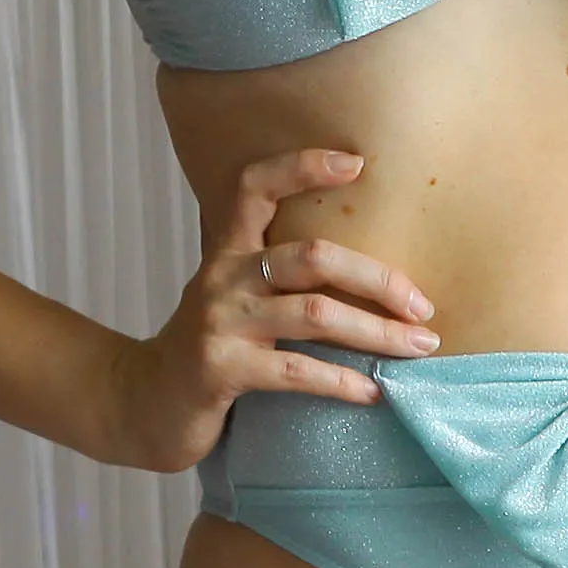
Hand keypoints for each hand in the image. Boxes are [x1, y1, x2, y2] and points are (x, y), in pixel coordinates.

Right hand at [100, 146, 439, 471]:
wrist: (144, 404)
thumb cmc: (210, 347)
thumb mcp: (235, 297)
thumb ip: (278, 276)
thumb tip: (367, 270)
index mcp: (228, 250)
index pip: (256, 187)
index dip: (302, 167)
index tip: (359, 163)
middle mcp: (223, 277)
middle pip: (313, 256)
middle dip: (378, 279)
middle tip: (423, 306)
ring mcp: (221, 323)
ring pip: (315, 314)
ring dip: (377, 333)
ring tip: (419, 349)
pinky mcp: (222, 370)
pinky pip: (297, 372)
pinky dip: (344, 381)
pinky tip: (374, 391)